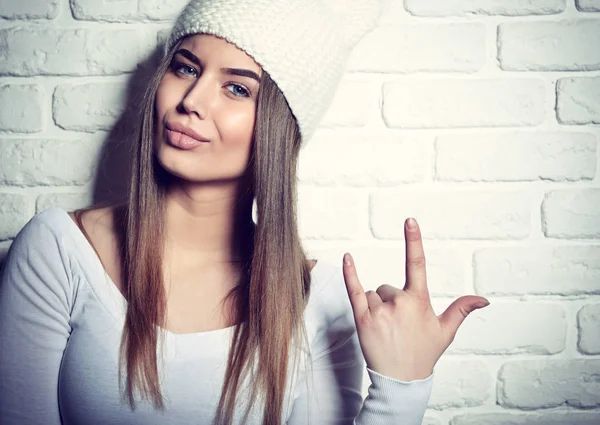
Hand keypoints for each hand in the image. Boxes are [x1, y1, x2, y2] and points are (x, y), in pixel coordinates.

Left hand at [342, 217, 489, 381]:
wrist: (401, 380)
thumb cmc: (423, 353)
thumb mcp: (445, 331)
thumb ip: (461, 309)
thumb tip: (484, 299)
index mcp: (419, 301)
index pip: (417, 263)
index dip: (413, 240)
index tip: (409, 220)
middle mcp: (399, 302)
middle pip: (388, 287)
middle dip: (392, 302)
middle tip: (398, 327)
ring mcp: (379, 311)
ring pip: (374, 294)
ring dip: (377, 307)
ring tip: (386, 330)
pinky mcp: (362, 319)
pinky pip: (354, 290)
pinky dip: (350, 273)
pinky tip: (348, 257)